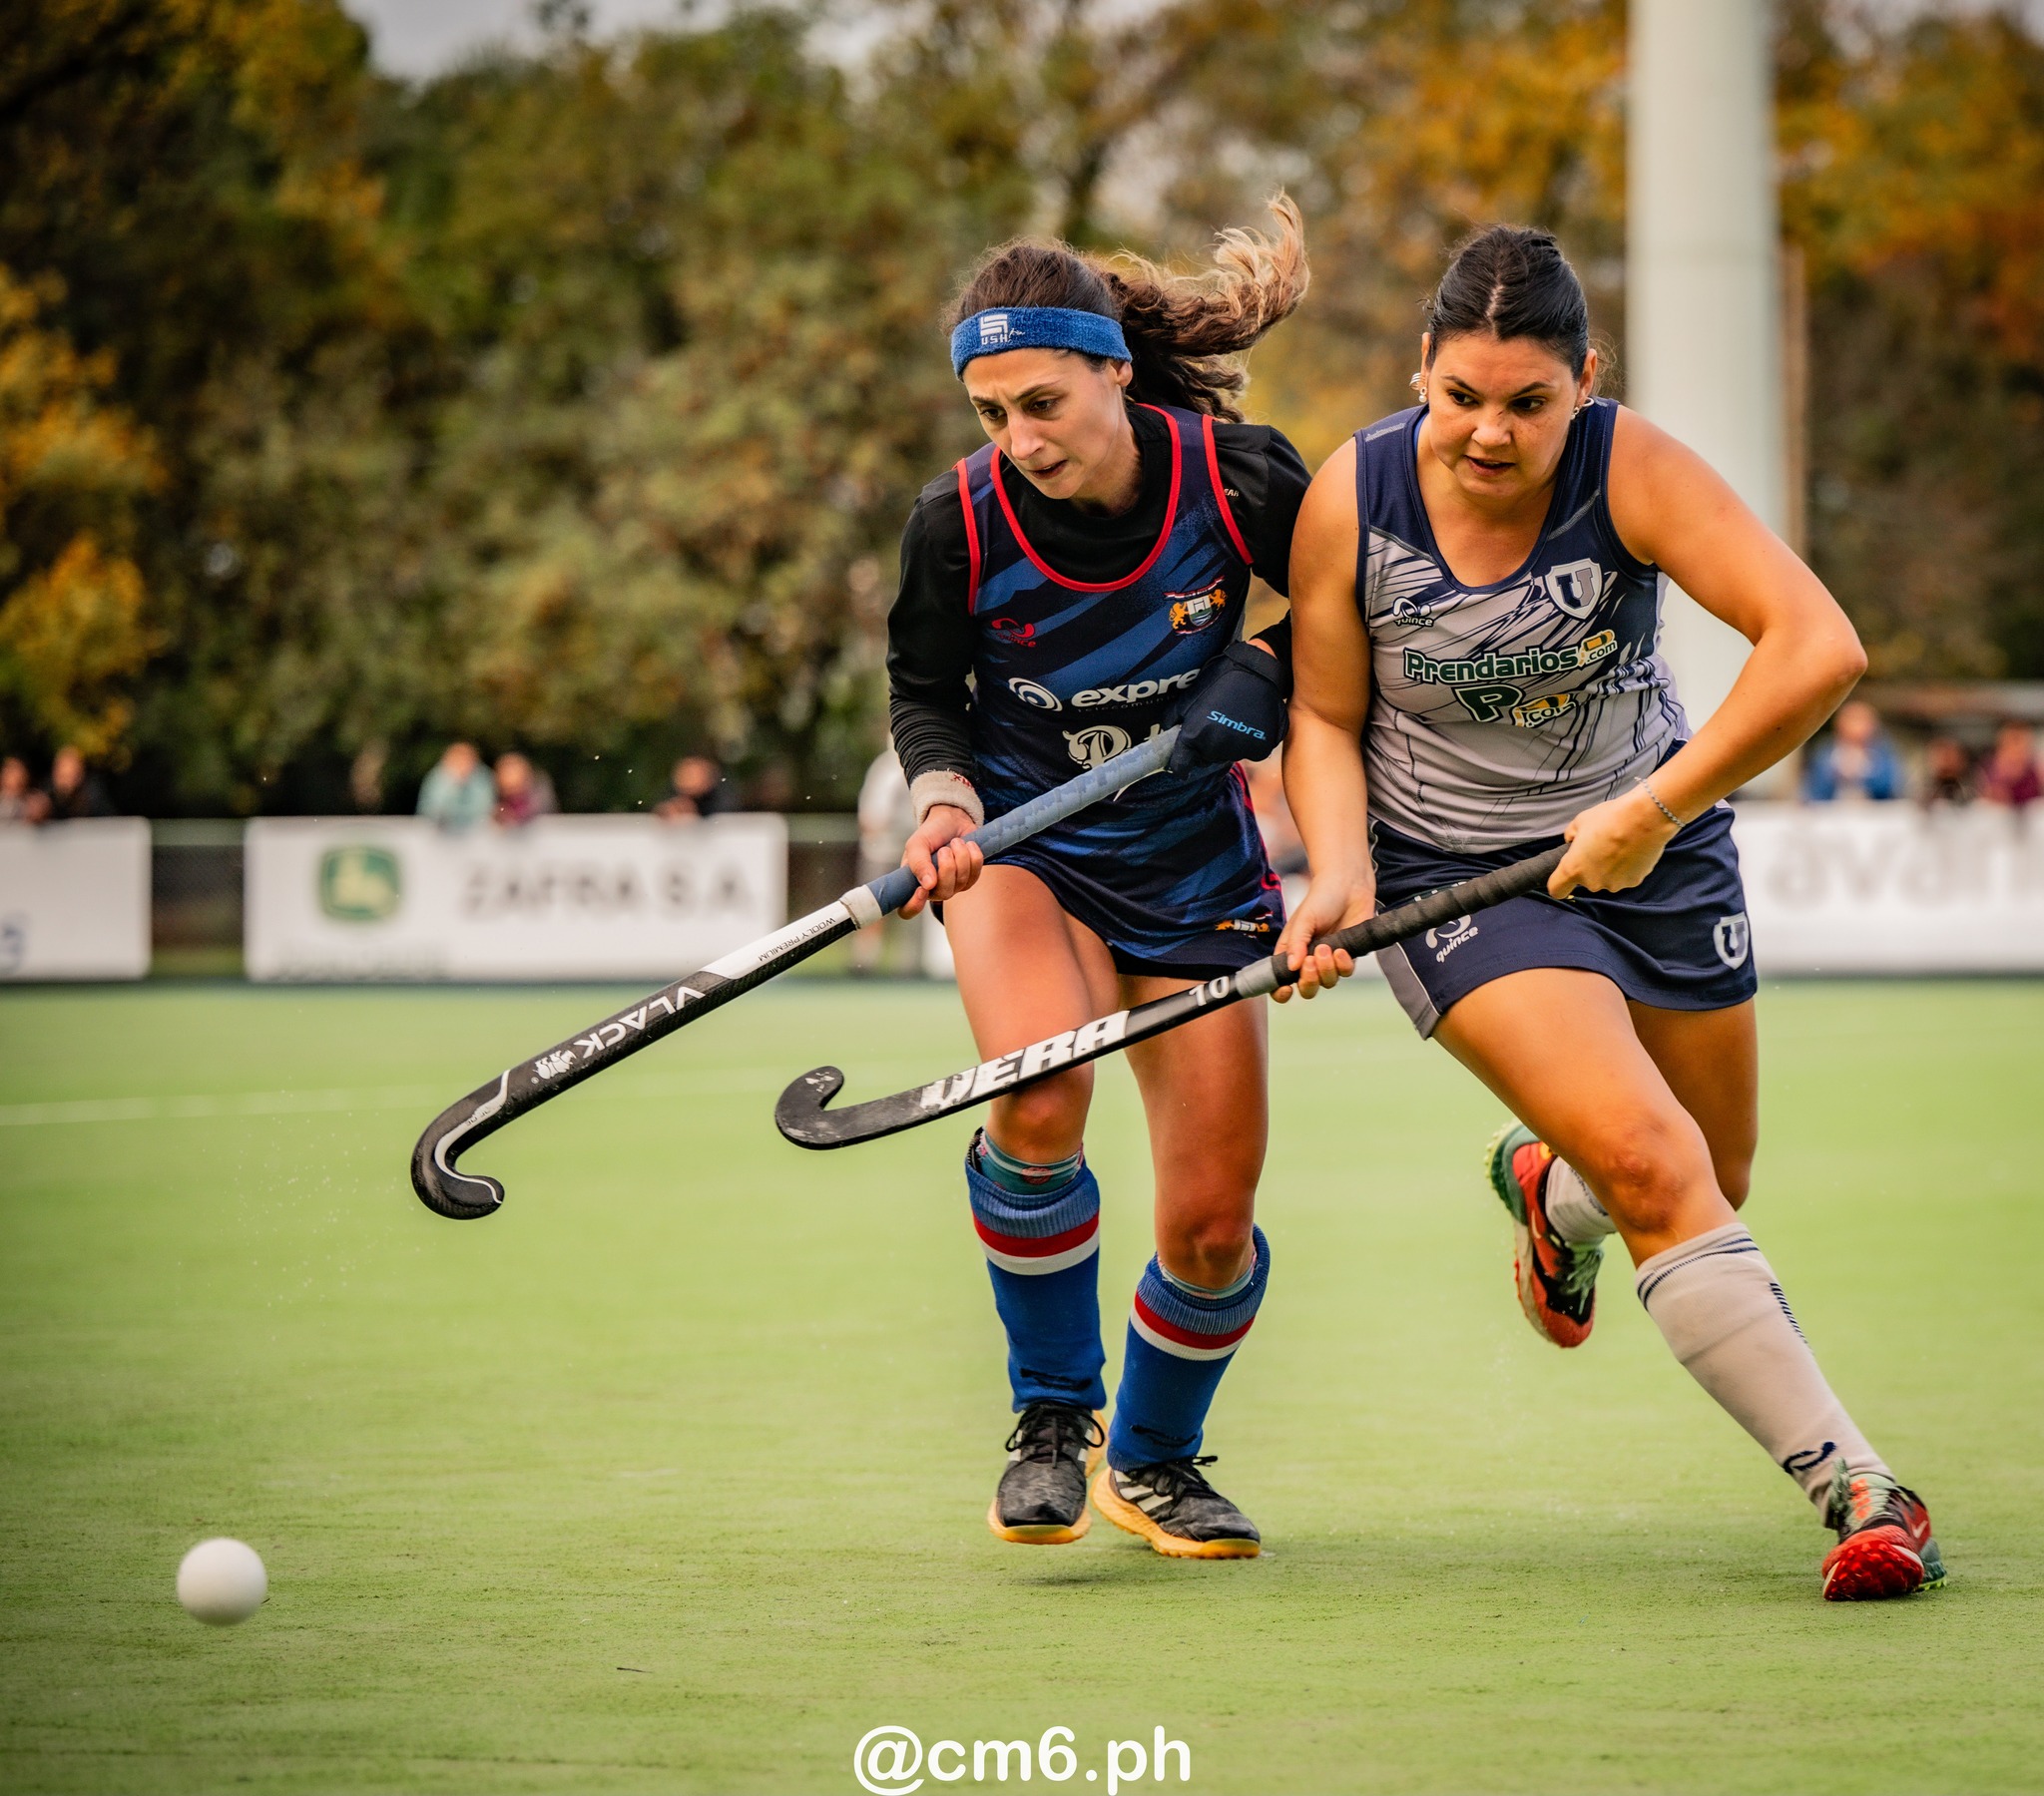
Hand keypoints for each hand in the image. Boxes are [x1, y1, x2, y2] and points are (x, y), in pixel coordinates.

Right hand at [899, 804, 983, 917]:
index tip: (923, 889)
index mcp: (912, 883)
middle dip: (948, 869)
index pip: (907, 910)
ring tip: (955, 842)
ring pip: (961, 883)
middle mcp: (932, 889)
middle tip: (945, 849)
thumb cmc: (930, 834)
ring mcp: (952, 886)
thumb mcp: (917, 844)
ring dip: (961, 857)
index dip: (914, 906)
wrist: (951, 820)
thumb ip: (918, 863)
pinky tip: (968, 845)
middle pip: (943, 894)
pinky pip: (976, 875)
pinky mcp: (970, 878)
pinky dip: (973, 856)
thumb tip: (928, 886)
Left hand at [1167, 638, 1288, 772]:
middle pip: (1206, 759)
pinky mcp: (1259, 750)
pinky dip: (1249, 742)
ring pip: (1228, 755)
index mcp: (1194, 737)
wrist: (1255, 670)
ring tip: (1233, 719)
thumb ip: (1172, 717)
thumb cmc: (1218, 680)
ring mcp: (1238, 750)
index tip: (1184, 760)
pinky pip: (1249, 752)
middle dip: (1206, 747)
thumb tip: (1167, 730)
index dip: (1181, 764)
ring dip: (1228, 744)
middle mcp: (1214, 749)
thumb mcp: (1188, 697)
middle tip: (1215, 724)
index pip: (1181, 767)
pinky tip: (1249, 723)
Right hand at [1270, 864, 1373, 1002]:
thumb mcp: (1303, 920)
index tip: (1287, 989)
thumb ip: (1296, 944)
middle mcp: (1308, 961)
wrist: (1349, 886)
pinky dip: (1343, 964)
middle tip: (1310, 962)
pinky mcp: (1348, 957)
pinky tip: (1341, 950)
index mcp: (1291, 953)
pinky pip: (1345, 972)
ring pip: (1327, 982)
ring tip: (1326, 948)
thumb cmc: (1321, 899)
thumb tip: (1292, 967)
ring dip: (1326, 969)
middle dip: (1308, 981)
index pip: (1280, 982)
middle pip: (1307, 989)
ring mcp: (1329, 961)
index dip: (1281, 992)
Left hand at [1549, 787, 1680, 898]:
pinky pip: (1624, 877)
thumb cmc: (1609, 818)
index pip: (1557, 890)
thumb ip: (1571, 836)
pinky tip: (1631, 851)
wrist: (1645, 819)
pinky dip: (1626, 868)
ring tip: (1618, 847)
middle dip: (1589, 867)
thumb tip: (1573, 842)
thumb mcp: (1580, 822)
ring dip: (1608, 868)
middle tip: (1599, 847)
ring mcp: (1614, 884)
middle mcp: (1592, 882)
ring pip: (1606, 879)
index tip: (1564, 875)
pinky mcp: (1634, 882)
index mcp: (1573, 869)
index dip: (1559, 883)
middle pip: (1585, 881)